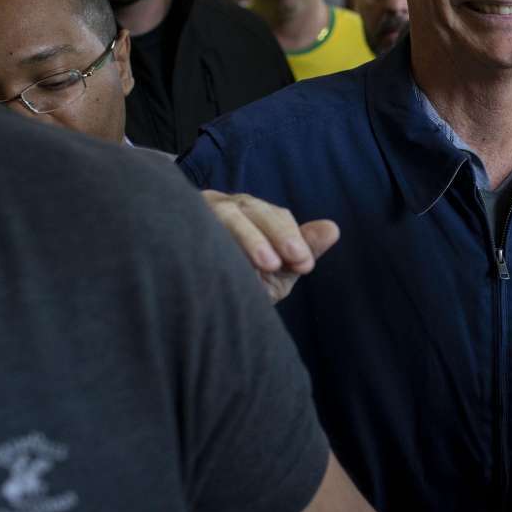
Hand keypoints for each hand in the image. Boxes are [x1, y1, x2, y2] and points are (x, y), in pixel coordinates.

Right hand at [202, 190, 339, 302]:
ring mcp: (198, 214)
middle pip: (251, 209)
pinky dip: (210, 240)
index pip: (273, 215)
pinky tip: (221, 262)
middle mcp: (224, 207)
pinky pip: (194, 227)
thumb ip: (303, 249)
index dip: (292, 236)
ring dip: (249, 236)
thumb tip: (333, 229)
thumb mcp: (278, 270)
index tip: (305, 264)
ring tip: (268, 264)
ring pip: (225, 213)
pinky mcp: (178, 226)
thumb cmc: (243, 281)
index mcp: (249, 213)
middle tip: (295, 261)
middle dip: (277, 233)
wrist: (194, 303)